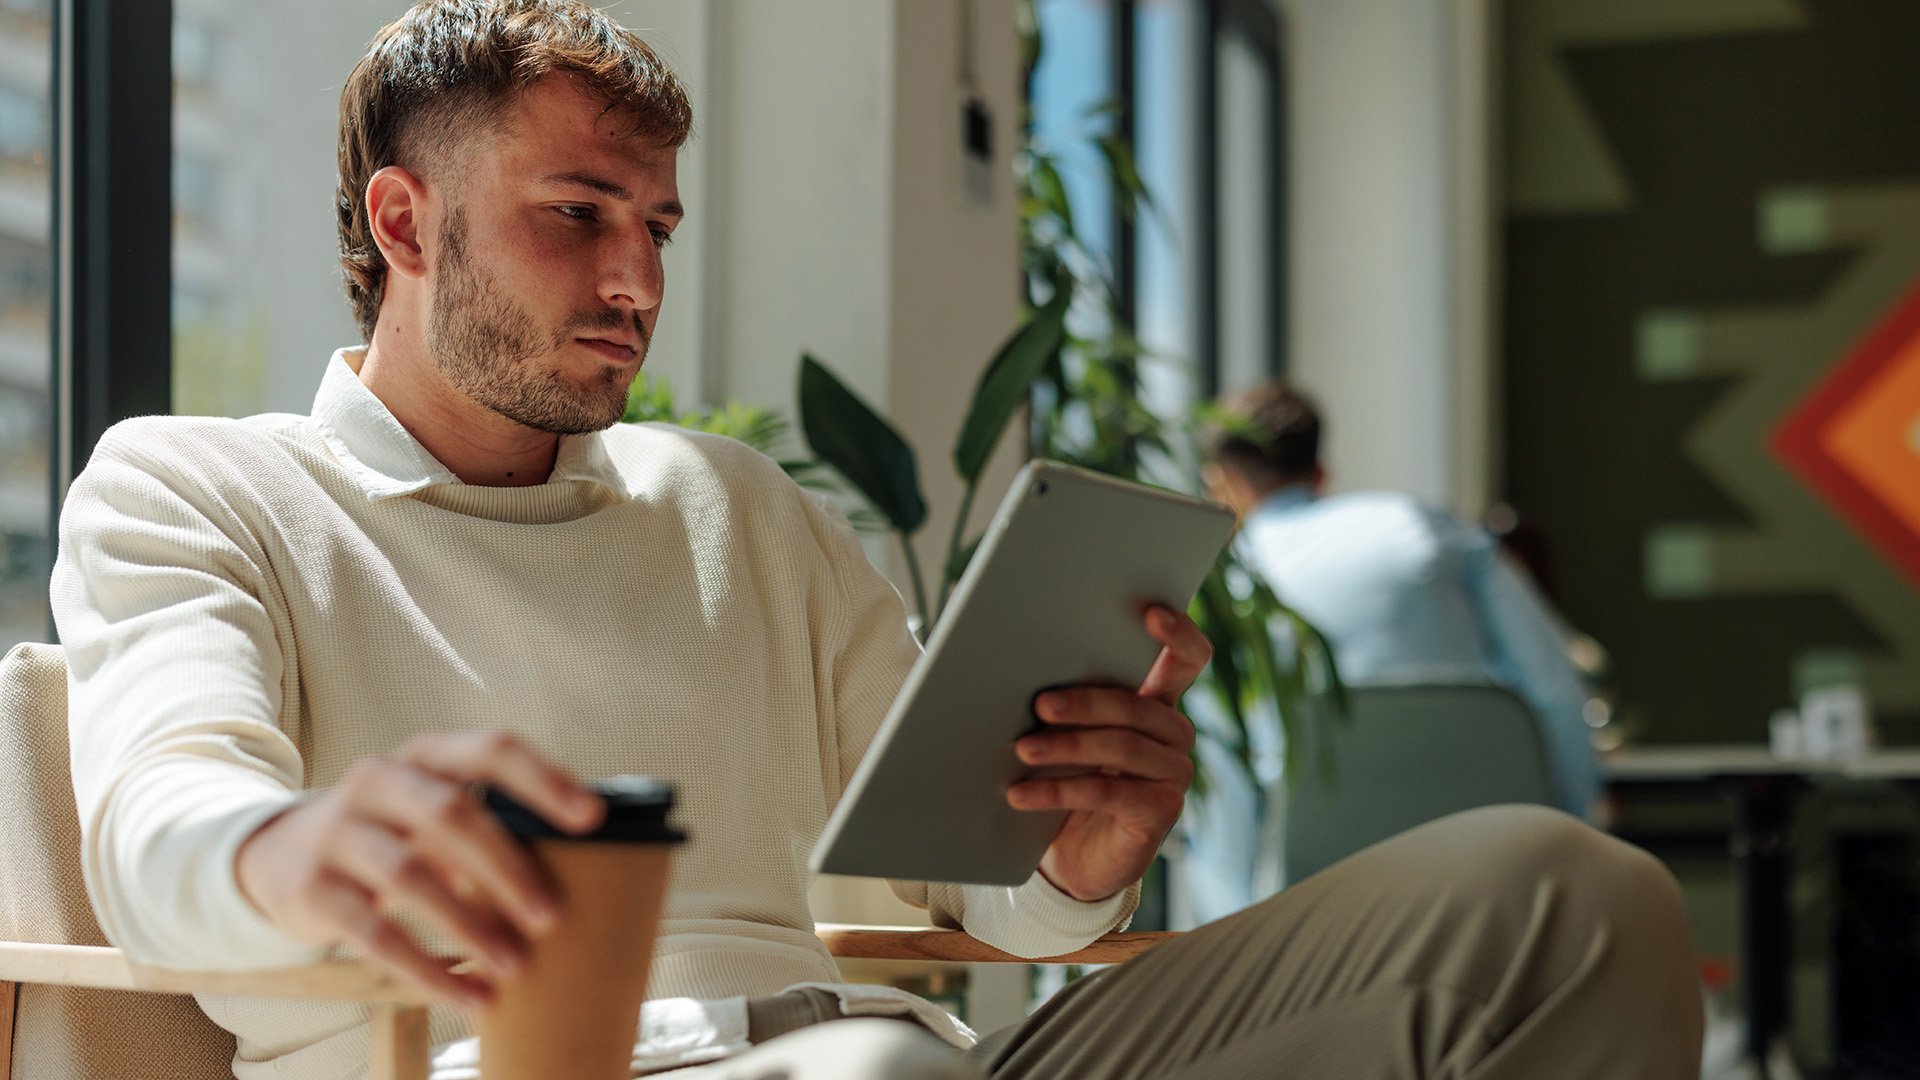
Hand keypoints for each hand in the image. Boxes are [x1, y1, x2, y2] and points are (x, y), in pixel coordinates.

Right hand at [234, 732, 603, 1009]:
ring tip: (514, 966)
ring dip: (469, 925)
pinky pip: (375, 933)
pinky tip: (465, 995)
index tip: (591, 817)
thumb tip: (581, 870)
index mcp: (425, 755)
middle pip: (451, 813)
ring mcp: (339, 831)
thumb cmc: (393, 832)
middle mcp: (378, 781)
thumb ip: (490, 824)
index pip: (490, 750)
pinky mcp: (313, 888)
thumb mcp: (432, 811)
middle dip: (506, 867)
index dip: (543, 779)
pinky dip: (426, 969)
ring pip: (411, 875)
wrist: (281, 854)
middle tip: (552, 916)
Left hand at [1007, 605, 1211, 901]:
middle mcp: (1174, 734)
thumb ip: (1063, 699)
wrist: (1074, 858)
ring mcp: (1173, 774)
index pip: (1188, 658)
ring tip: (1022, 750)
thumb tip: (1014, 663)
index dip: (1179, 634)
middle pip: (1137, 706)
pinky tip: (1020, 793)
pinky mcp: (1159, 812)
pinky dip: (1057, 791)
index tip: (1150, 612)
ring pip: (1121, 747)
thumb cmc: (1066, 780)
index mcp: (1158, 702)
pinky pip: (1106, 793)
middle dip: (1086, 701)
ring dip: (1066, 747)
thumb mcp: (1067, 734)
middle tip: (1041, 704)